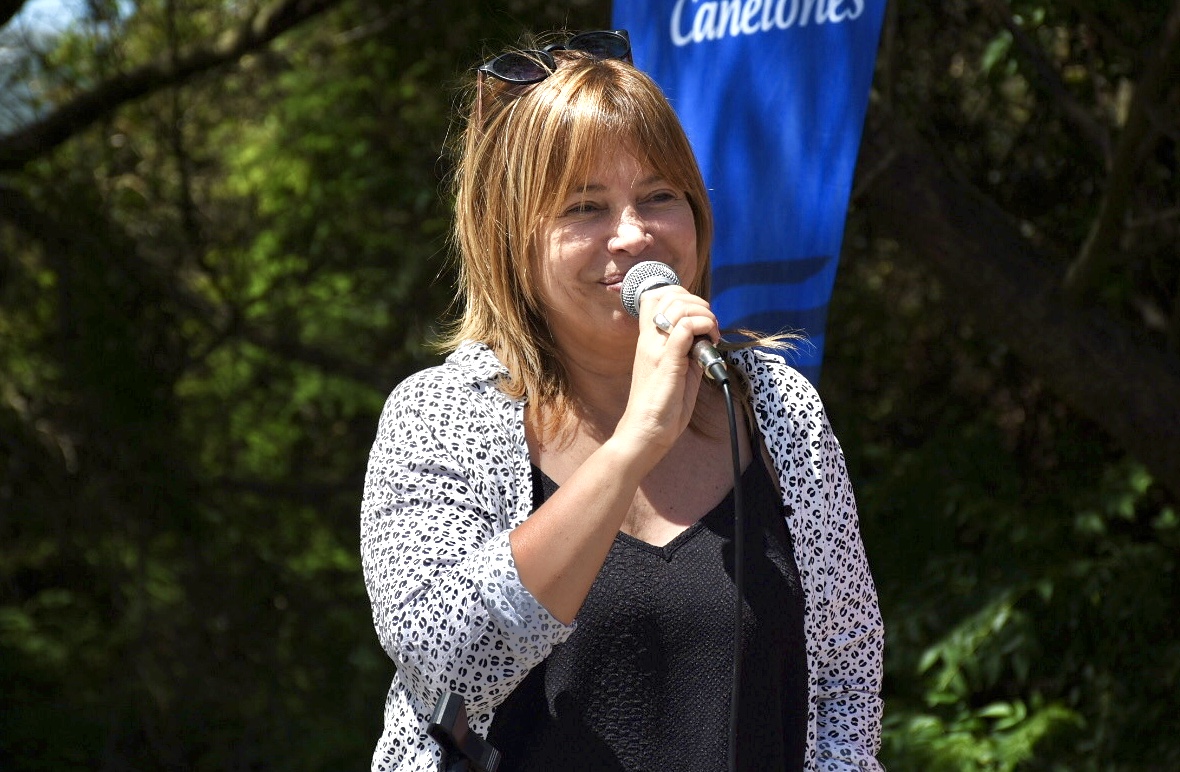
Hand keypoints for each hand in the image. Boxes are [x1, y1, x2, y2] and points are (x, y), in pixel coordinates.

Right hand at [613, 285, 719, 459]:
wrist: (646, 430)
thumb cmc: (662, 404)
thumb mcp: (676, 368)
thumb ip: (687, 349)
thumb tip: (706, 336)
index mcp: (648, 339)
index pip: (654, 296)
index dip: (680, 295)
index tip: (698, 315)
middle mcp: (649, 339)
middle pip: (668, 295)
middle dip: (697, 302)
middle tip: (709, 324)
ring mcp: (656, 348)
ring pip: (678, 306)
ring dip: (703, 314)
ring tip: (712, 333)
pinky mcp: (667, 361)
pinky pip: (685, 327)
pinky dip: (703, 326)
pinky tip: (710, 341)